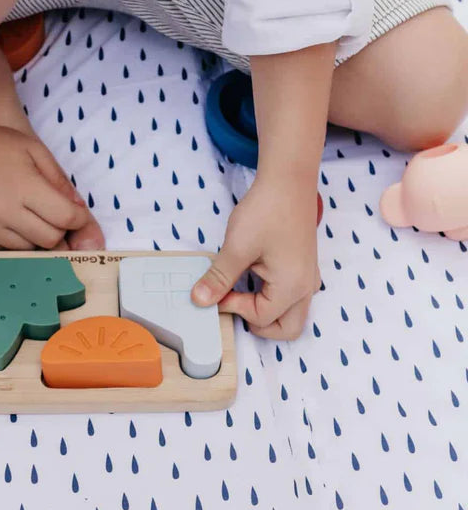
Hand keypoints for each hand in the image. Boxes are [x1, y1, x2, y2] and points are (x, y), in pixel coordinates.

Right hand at [0, 117, 104, 251]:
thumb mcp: (34, 150)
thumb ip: (60, 180)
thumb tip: (80, 211)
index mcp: (25, 187)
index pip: (65, 218)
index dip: (79, 219)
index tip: (77, 215)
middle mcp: (5, 211)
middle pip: (50, 240)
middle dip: (60, 231)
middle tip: (56, 219)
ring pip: (29, 250)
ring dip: (37, 239)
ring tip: (34, 220)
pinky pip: (4, 251)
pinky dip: (15, 242)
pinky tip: (13, 224)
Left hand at [191, 174, 320, 339]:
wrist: (288, 181)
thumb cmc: (266, 211)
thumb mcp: (237, 247)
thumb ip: (219, 278)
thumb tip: (200, 300)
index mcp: (292, 287)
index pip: (260, 317)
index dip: (232, 307)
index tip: (214, 290)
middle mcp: (306, 288)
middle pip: (286, 328)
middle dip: (257, 324)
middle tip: (231, 304)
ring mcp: (308, 277)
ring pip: (290, 314)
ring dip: (265, 312)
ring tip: (238, 293)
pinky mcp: (303, 266)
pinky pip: (291, 296)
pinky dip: (271, 298)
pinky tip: (251, 280)